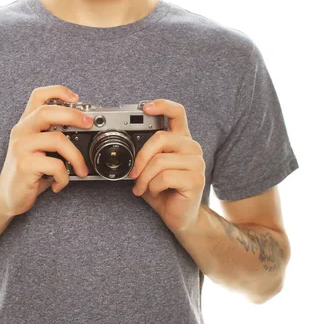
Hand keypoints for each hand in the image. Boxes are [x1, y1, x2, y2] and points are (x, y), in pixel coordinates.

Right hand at [0, 85, 91, 217]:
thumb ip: (53, 134)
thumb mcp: (39, 148)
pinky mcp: (24, 165)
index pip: (38, 96)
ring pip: (57, 139)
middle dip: (73, 115)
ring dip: (76, 156)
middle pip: (47, 112)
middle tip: (89, 124)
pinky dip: (64, 177)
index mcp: (26, 123)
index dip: (58, 91)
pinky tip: (59, 183)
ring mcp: (21, 147)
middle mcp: (21, 131)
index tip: (75, 98)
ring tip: (80, 169)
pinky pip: (56, 165)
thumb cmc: (28, 171)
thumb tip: (85, 126)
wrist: (7, 196)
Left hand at [130, 99, 204, 233]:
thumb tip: (126, 144)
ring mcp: (197, 163)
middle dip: (141, 157)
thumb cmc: (164, 190)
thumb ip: (145, 152)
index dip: (162, 106)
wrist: (180, 217)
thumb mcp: (151, 167)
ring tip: (144, 187)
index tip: (145, 107)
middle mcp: (192, 147)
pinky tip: (155, 192)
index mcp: (181, 139)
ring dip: (144, 178)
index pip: (177, 113)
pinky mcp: (196, 179)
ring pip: (159, 161)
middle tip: (133, 174)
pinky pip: (164, 177)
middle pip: (161, 137)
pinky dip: (152, 187)